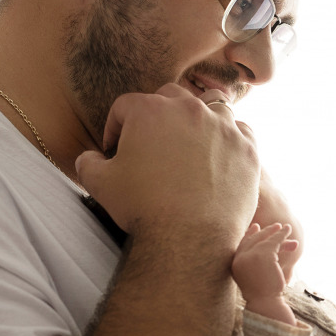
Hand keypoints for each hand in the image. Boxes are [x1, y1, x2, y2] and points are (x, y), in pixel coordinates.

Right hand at [75, 86, 257, 242]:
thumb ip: (88, 163)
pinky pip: (240, 131)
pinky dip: (229, 138)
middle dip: (158, 114)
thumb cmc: (143, 209)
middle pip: (170, 97)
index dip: (116, 127)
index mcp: (149, 110)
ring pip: (212, 105)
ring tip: (192, 140)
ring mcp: (223, 127)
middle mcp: (189, 109)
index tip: (116, 148)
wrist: (189, 238)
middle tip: (153, 141)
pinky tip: (220, 155)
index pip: (126, 106)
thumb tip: (89, 158)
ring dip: (200, 117)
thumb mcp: (101, 184)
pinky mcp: (247, 148)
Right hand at [231, 223, 296, 300]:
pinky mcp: (264, 255)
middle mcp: (240, 259)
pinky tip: (287, 231)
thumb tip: (272, 250)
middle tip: (276, 226)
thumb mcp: (258, 275)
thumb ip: (260, 262)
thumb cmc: (264, 294)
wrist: (266, 303)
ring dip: (276, 233)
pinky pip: (273, 241)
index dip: (249, 235)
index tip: (255, 226)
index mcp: (235, 264)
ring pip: (264, 240)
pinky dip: (281, 235)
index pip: (241, 245)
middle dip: (265, 232)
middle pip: (253, 240)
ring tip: (286, 228)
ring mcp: (251, 256)